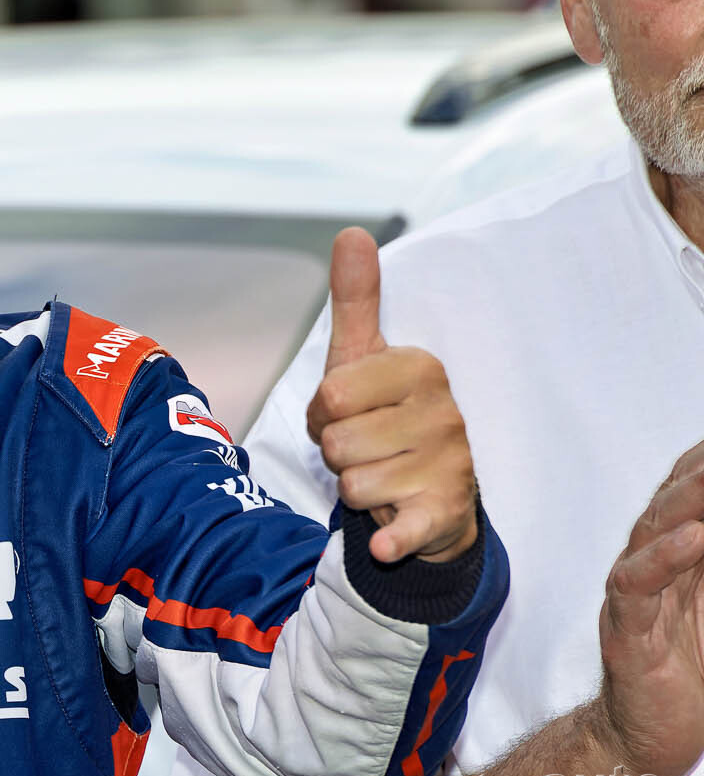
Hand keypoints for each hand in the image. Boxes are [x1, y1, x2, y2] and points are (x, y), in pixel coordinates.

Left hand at [305, 228, 478, 563]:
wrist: (431, 493)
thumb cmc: (386, 417)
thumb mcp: (365, 356)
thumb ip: (356, 300)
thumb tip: (351, 232)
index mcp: (422, 370)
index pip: (331, 396)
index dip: (325, 412)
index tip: (350, 413)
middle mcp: (444, 416)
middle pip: (337, 443)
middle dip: (336, 451)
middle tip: (366, 448)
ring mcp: (450, 467)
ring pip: (352, 484)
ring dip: (353, 488)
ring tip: (381, 476)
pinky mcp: (446, 515)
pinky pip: (405, 532)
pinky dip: (391, 543)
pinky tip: (385, 541)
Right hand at [591, 440, 703, 775]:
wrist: (653, 738)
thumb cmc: (698, 673)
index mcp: (679, 554)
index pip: (689, 490)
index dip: (702, 460)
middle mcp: (652, 563)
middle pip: (676, 500)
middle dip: (702, 471)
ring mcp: (635, 593)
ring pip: (654, 531)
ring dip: (688, 500)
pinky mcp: (626, 631)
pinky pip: (637, 585)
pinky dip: (663, 558)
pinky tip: (694, 538)